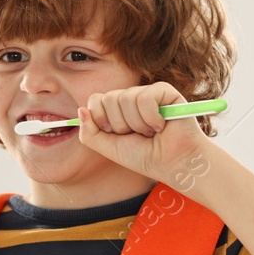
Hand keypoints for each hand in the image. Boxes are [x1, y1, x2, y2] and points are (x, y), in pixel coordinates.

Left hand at [75, 81, 207, 185]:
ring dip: (137, 123)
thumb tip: (80, 110)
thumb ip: (89, 134)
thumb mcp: (109, 149)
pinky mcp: (165, 91)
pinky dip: (151, 117)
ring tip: (150, 132)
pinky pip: (145, 98)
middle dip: (120, 125)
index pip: (95, 100)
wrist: (173, 163)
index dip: (101, 119)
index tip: (114, 134)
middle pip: (108, 99)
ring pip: (126, 98)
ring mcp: (147, 93)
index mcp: (116, 110)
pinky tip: (161, 125)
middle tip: (137, 135)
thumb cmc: (144, 156)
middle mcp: (130, 99)